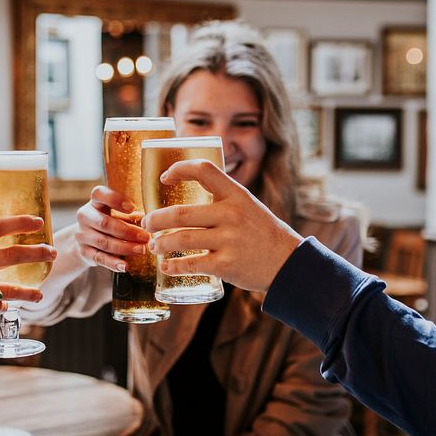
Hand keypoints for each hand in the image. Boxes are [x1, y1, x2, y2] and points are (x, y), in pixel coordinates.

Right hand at [75, 185, 149, 272]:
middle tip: (145, 237)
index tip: (133, 208)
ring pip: (103, 242)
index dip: (115, 200)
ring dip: (124, 247)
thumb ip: (130, 213)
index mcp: (95, 202)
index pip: (99, 194)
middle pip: (104, 223)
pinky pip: (99, 258)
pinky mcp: (83, 251)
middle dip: (127, 231)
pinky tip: (125, 266)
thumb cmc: (111, 220)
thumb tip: (152, 220)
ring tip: (141, 250)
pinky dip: (113, 263)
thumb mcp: (117, 212)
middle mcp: (85, 216)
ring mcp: (82, 235)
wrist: (88, 239)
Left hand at [142, 160, 301, 292]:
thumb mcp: (248, 206)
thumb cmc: (263, 233)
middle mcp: (232, 214)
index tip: (164, 178)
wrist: (289, 263)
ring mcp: (229, 240)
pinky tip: (166, 266)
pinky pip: (191, 264)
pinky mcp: (226, 265)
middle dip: (156, 219)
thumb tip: (188, 198)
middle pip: (180, 212)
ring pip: (181, 239)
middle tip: (147, 223)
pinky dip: (173, 266)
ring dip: (160, 243)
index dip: (179, 169)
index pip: (204, 170)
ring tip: (154, 246)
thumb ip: (223, 200)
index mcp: (236, 195)